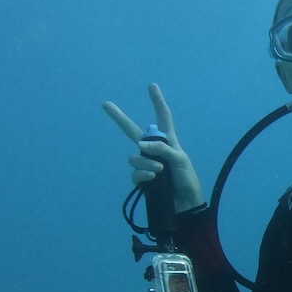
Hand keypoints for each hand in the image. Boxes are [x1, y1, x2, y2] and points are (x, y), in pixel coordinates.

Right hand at [102, 83, 204, 212]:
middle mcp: (154, 150)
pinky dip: (142, 173)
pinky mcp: (142, 179)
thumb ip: (161, 148)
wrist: (185, 204)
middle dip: (119, 118)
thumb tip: (140, 146)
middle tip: (105, 104)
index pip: (162, 117)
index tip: (151, 86)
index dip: (157, 102)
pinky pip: (135, 172)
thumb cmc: (186, 179)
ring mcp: (146, 163)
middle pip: (132, 131)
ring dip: (145, 162)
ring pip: (135, 156)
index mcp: (168, 141)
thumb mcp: (179, 159)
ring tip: (159, 170)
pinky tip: (152, 178)